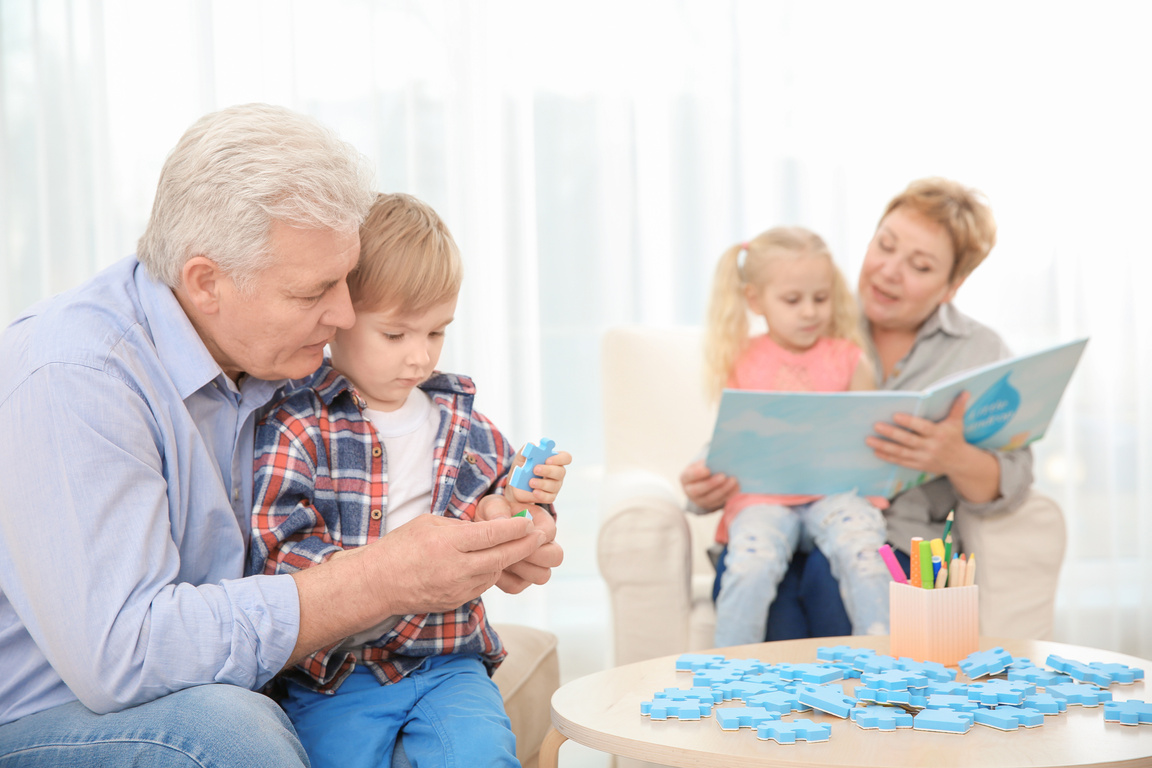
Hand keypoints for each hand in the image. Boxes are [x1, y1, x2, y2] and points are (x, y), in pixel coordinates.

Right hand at [358, 513, 543, 614]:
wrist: (378, 583)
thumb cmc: (400, 548)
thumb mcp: (429, 523)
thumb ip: (460, 526)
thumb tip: (487, 527)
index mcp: (449, 542)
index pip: (492, 535)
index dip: (516, 530)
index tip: (529, 524)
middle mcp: (456, 567)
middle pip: (502, 556)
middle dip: (525, 546)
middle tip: (539, 536)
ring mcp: (457, 588)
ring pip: (495, 572)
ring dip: (507, 559)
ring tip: (515, 547)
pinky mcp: (456, 601)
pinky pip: (483, 585)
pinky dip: (490, 572)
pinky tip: (491, 562)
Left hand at [476, 495, 563, 593]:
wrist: (483, 527)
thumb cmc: (492, 512)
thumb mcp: (492, 505)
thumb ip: (497, 510)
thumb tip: (502, 521)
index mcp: (543, 523)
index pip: (549, 533)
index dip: (531, 537)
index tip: (513, 536)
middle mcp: (545, 545)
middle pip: (556, 557)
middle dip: (534, 555)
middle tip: (510, 551)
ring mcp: (535, 565)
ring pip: (541, 576)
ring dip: (521, 569)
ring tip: (500, 558)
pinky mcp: (520, 580)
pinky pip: (517, 586)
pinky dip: (504, 580)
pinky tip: (491, 568)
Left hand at [504, 450, 571, 506]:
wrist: (515, 486)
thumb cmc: (522, 468)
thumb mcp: (521, 458)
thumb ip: (526, 450)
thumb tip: (532, 446)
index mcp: (554, 460)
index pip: (566, 458)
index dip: (559, 458)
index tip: (547, 460)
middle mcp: (557, 473)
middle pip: (561, 472)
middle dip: (548, 470)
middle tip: (535, 469)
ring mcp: (555, 485)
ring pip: (554, 485)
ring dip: (542, 483)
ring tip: (530, 482)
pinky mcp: (550, 497)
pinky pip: (549, 497)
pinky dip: (542, 495)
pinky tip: (534, 492)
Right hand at [680, 460, 738, 511]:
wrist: (704, 481)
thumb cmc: (703, 468)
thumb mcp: (701, 464)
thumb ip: (706, 462)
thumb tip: (718, 460)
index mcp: (685, 478)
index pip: (688, 476)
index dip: (697, 474)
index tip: (708, 469)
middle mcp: (689, 492)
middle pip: (698, 490)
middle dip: (711, 483)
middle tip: (723, 476)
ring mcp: (700, 501)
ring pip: (711, 498)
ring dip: (723, 489)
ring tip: (733, 480)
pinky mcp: (711, 506)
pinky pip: (720, 502)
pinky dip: (730, 494)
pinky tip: (737, 486)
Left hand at [866, 392, 970, 476]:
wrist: (960, 463)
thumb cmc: (955, 438)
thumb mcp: (957, 423)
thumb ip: (957, 407)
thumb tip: (964, 391)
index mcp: (939, 434)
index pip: (922, 427)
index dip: (909, 422)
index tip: (895, 415)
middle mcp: (930, 447)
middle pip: (908, 440)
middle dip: (891, 433)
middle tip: (875, 425)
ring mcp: (923, 458)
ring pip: (901, 452)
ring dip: (884, 446)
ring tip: (869, 439)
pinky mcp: (917, 466)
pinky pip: (900, 462)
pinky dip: (888, 457)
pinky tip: (875, 451)